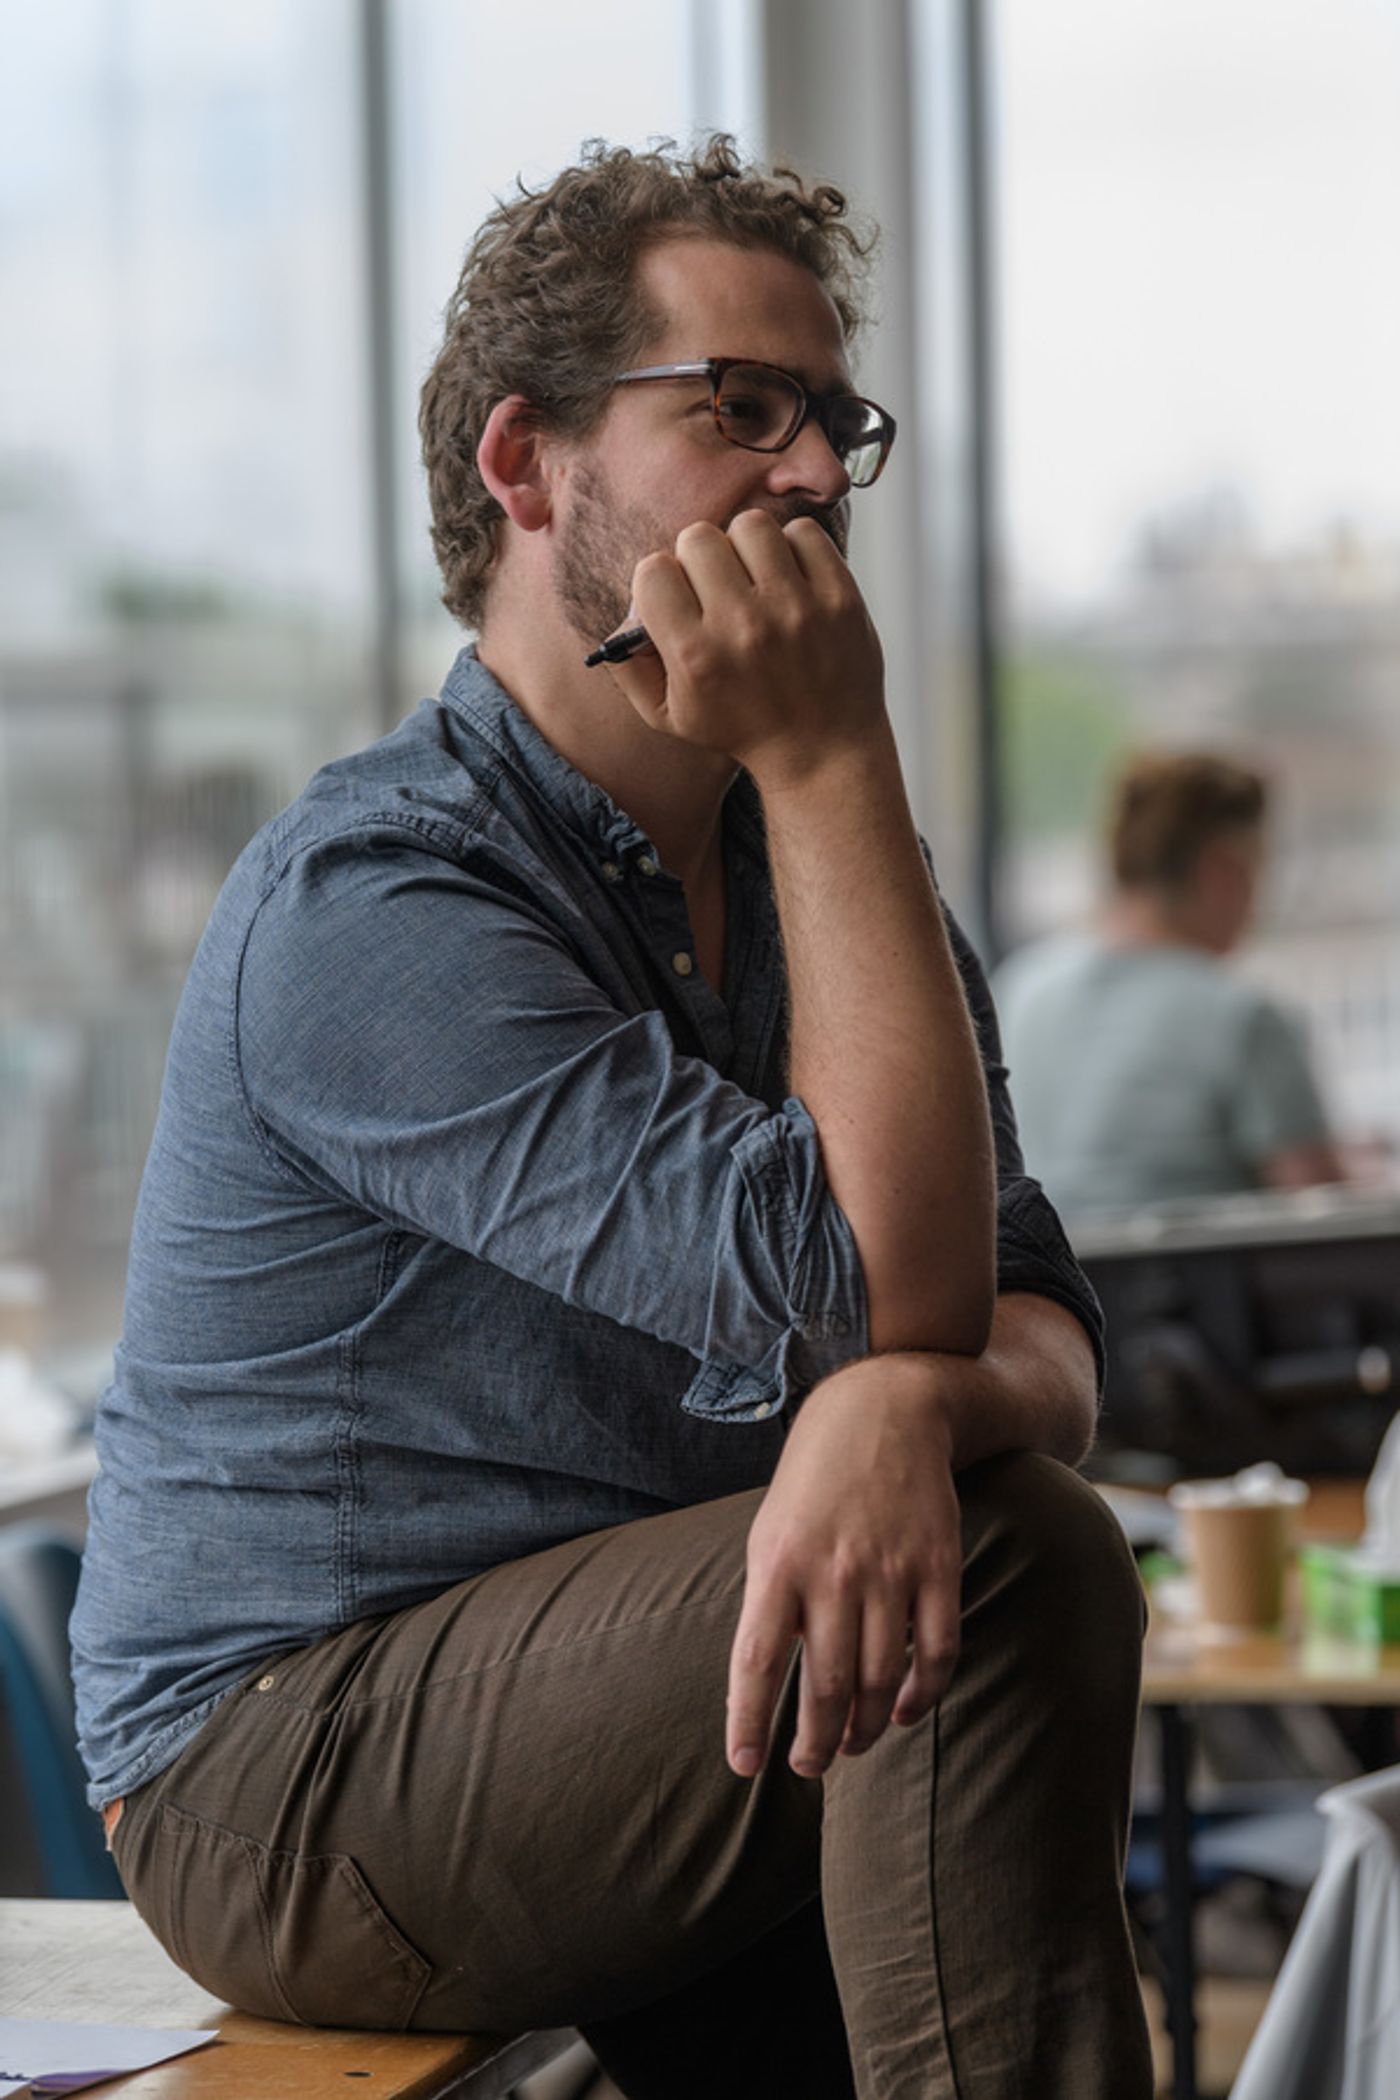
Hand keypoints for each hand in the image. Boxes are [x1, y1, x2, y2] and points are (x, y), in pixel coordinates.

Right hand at [605, 509, 884, 789]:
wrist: (823, 750)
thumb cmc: (742, 728)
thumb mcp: (670, 716)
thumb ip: (630, 667)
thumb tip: (620, 619)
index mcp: (697, 655)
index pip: (653, 570)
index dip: (660, 581)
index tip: (678, 599)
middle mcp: (744, 627)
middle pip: (698, 536)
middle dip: (700, 559)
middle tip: (717, 588)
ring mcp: (797, 608)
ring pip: (750, 526)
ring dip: (747, 547)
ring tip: (755, 580)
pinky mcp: (839, 596)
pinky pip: (803, 532)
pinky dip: (794, 549)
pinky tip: (791, 580)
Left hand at [726, 1353, 963, 1780]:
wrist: (884, 1413)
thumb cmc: (813, 1485)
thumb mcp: (769, 1533)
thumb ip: (769, 1604)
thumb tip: (761, 1688)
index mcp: (778, 1562)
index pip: (756, 1662)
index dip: (749, 1722)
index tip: (746, 1767)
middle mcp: (833, 1571)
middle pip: (823, 1685)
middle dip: (815, 1741)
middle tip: (810, 1767)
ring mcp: (890, 1571)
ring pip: (879, 1679)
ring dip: (863, 1728)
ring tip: (849, 1745)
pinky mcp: (938, 1568)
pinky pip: (937, 1653)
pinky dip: (921, 1696)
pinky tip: (902, 1712)